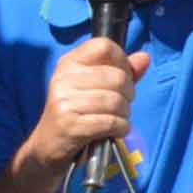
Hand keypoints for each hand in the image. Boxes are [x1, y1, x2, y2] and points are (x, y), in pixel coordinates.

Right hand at [19, 36, 153, 174]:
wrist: (48, 146)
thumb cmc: (77, 112)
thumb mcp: (96, 86)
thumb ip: (122, 71)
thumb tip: (144, 58)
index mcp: (69, 63)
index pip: (104, 46)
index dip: (122, 61)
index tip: (122, 76)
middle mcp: (64, 78)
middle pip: (117, 77)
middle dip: (129, 93)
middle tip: (121, 104)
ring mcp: (64, 102)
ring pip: (116, 101)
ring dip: (125, 113)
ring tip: (117, 118)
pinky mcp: (69, 125)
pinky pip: (111, 122)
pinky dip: (121, 128)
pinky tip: (116, 131)